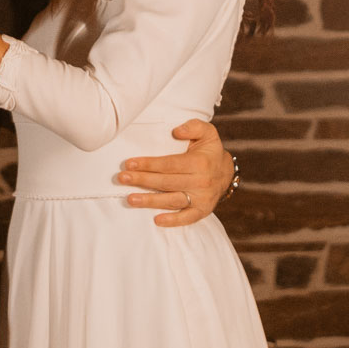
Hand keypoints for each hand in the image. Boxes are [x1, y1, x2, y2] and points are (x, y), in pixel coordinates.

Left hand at [119, 118, 233, 227]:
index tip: (129, 164)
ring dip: (150, 201)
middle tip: (122, 178)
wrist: (226, 172)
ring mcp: (202, 198)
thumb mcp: (207, 132)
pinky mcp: (202, 210)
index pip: (169, 164)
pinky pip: (187, 218)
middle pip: (166, 182)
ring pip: (172, 200)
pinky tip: (156, 221)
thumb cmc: (209, 151)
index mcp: (199, 162)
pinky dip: (173, 221)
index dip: (148, 164)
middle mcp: (201, 181)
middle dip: (142, 180)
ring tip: (130, 199)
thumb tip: (176, 131)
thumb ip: (193, 126)